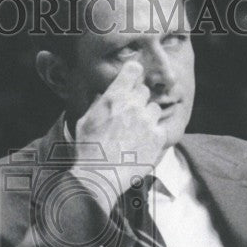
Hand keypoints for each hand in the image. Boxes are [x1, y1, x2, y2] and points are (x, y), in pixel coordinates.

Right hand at [73, 61, 165, 209]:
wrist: (100, 176)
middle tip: (129, 116)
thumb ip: (98, 104)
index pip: (133, 69)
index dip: (133, 74)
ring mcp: (148, 121)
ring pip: (154, 109)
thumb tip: (103, 95)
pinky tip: (142, 145)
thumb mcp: (85, 121)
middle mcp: (133, 104)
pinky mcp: (158, 137)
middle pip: (144, 90)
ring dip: (148, 116)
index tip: (132, 81)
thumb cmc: (88, 150)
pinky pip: (160, 128)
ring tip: (136, 132)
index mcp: (115, 96)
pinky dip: (154, 135)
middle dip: (138, 100)